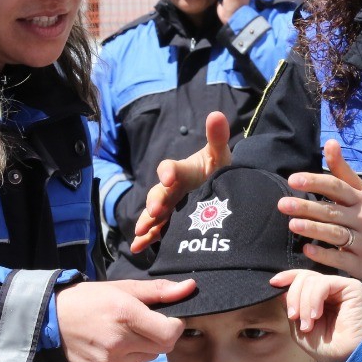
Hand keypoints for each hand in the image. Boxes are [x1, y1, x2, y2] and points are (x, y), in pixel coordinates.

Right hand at [55, 279, 191, 361]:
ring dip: (144, 350)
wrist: (53, 320)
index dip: (174, 326)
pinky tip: (115, 351)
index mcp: (126, 316)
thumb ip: (160, 291)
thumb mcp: (124, 288)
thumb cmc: (91, 300)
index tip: (165, 319)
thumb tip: (191, 288)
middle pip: (162, 348)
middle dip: (158, 336)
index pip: (170, 333)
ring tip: (123, 337)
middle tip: (140, 326)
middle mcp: (118, 342)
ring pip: (148, 360)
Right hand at [131, 111, 232, 253]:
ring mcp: (170, 207)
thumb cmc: (218, 171)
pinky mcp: (170, 224)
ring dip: (146, 221)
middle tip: (155, 211)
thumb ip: (217, 137)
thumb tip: (216, 114)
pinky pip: (156, 231)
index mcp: (182, 172)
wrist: (222, 192)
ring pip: (154, 213)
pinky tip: (138, 247)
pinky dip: (146, 239)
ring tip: (141, 232)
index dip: (168, 172)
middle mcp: (172, 189)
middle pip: (158, 193)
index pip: (170, 168)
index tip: (169, 178)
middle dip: (155, 201)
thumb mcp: (219, 156)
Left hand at [271, 269, 361, 361]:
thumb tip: (282, 290)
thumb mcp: (299, 327)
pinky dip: (314, 299)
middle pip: (304, 277)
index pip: (302, 279)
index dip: (287, 277)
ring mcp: (341, 287)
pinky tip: (316, 315)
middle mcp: (331, 290)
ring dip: (304, 303)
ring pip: (312, 279)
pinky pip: (324, 283)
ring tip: (308, 324)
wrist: (346, 358)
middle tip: (294, 317)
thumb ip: (291, 307)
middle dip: (293, 296)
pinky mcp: (352, 287)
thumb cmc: (326, 347)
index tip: (274, 283)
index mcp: (320, 298)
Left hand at [281, 140, 361, 284]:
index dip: (315, 182)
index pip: (336, 187)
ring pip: (335, 234)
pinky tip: (307, 250)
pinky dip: (324, 254)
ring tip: (292, 225)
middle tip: (282, 204)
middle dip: (307, 207)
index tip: (293, 180)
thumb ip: (343, 171)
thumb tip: (330, 142)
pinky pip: (340, 258)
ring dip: (314, 229)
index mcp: (360, 200)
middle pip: (331, 211)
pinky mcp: (360, 264)